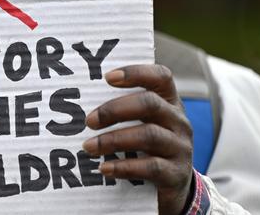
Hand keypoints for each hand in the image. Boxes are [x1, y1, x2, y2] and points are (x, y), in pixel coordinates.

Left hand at [82, 65, 193, 214]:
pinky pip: (150, 167)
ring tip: (88, 147)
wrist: (176, 187)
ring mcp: (180, 147)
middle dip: (114, 110)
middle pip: (150, 104)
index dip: (136, 73)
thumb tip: (79, 102)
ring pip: (148, 135)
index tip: (107, 77)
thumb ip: (123, 110)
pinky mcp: (176, 174)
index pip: (160, 76)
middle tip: (89, 121)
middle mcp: (179, 121)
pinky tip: (104, 168)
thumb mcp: (143, 124)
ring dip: (113, 140)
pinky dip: (124, 167)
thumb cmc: (148, 146)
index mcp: (169, 102)